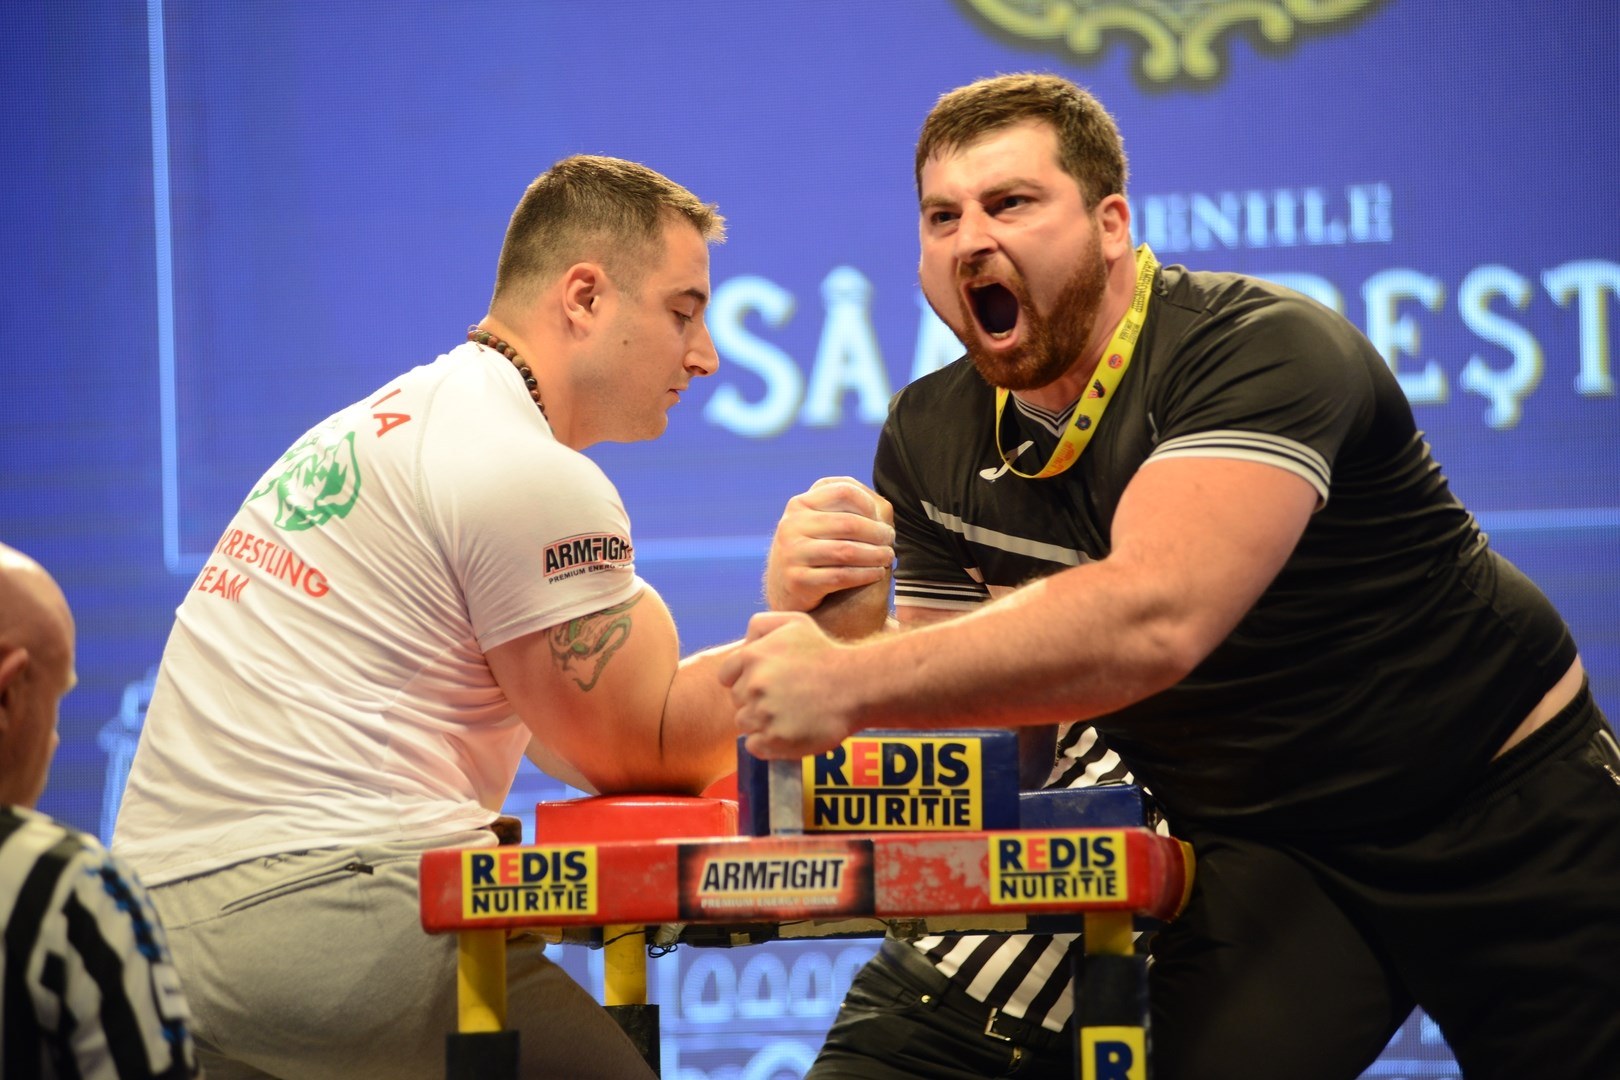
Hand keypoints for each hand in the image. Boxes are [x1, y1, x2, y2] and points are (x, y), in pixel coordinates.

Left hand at [718, 611, 857, 758]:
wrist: (856, 685)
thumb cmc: (825, 653)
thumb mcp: (794, 623)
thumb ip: (761, 625)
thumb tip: (744, 644)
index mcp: (751, 657)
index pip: (727, 677)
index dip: (744, 680)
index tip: (767, 683)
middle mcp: (752, 685)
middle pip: (737, 701)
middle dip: (754, 700)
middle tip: (783, 699)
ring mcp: (763, 714)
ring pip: (744, 723)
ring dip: (761, 722)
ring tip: (788, 715)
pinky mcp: (775, 740)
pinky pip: (754, 746)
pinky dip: (766, 743)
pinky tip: (787, 732)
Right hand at [764, 477, 893, 612]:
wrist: (787, 592)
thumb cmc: (816, 552)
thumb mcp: (821, 524)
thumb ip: (846, 508)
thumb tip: (880, 505)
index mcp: (799, 504)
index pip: (843, 491)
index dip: (869, 504)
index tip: (881, 519)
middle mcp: (791, 526)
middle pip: (849, 523)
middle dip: (878, 532)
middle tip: (890, 540)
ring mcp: (791, 554)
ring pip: (847, 551)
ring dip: (875, 555)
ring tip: (888, 557)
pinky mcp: (797, 581)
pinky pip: (841, 576)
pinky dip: (865, 574)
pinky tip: (877, 573)